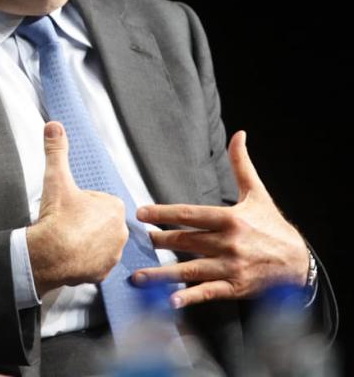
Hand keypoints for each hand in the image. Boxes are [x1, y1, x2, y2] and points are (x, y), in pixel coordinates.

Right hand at [25, 122, 127, 292]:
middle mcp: (120, 232)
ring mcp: (113, 254)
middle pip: (101, 222)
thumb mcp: (56, 178)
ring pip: (99, 243)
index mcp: (114, 208)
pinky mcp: (103, 272)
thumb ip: (56, 150)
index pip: (100, 201)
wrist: (49, 254)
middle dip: (86, 222)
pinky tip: (68, 255)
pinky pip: (94, 262)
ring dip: (86, 241)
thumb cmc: (57, 218)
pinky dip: (83, 259)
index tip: (70, 206)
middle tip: (66, 222)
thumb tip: (54, 126)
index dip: (83, 202)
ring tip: (65, 238)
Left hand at [133, 131, 308, 307]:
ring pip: (190, 269)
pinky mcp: (234, 287)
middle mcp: (228, 244)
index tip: (140, 213)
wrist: (298, 262)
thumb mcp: (256, 193)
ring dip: (162, 274)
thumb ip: (241, 165)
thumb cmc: (271, 226)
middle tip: (137, 241)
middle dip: (159, 241)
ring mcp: (231, 267)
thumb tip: (239, 135)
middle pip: (185, 242)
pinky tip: (171, 301)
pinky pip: (208, 292)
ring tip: (138, 276)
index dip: (163, 214)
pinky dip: (189, 297)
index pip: (189, 215)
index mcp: (229, 219)